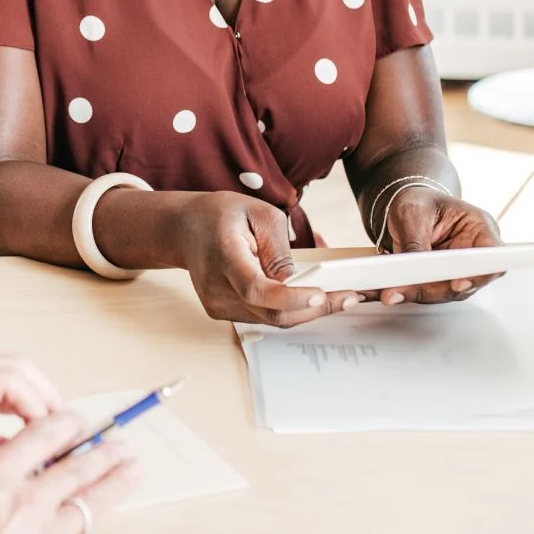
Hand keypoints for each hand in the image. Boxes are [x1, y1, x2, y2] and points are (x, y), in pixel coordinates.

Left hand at [0, 356, 62, 480]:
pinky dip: (12, 404)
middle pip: (10, 367)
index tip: (57, 430)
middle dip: (43, 394)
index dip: (38, 402)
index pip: (5, 377)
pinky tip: (23, 427)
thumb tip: (9, 450)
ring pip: (2, 376)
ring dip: (30, 399)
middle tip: (65, 428)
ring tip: (50, 431)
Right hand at [170, 191, 354, 325]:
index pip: (256, 289)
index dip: (290, 297)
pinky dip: (289, 308)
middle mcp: (217, 288)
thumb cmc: (219, 215)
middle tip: (350, 296)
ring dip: (307, 311)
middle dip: (315, 308)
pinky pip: (263, 317)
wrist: (184, 229)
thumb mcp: (257, 213)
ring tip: (337, 295)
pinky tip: (308, 295)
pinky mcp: (223, 312)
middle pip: (271, 313)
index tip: (321, 294)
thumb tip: (304, 281)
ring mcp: (218, 305)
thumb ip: (281, 250)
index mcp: (224, 257)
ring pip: (271, 320)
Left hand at [376, 188, 502, 304]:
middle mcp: (473, 255)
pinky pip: (424, 292)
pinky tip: (382, 292)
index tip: (458, 282)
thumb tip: (411, 267)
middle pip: (463, 282)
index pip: (491, 258)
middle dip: (431, 289)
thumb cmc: (419, 201)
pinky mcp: (438, 282)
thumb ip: (416, 239)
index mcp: (480, 229)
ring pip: (442, 292)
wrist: (408, 206)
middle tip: (401, 291)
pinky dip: (403, 293)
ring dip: (414, 295)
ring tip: (387, 293)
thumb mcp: (413, 212)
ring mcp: (457, 272)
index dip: (479, 274)